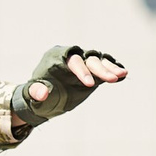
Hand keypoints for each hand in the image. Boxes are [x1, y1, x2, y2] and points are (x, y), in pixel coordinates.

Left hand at [12, 45, 126, 126]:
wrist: (43, 99)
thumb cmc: (35, 94)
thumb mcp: (33, 94)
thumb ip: (36, 91)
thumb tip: (42, 94)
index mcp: (57, 57)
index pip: (73, 61)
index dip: (82, 71)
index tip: (89, 85)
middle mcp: (72, 57)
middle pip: (90, 60)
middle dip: (101, 69)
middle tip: (112, 79)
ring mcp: (83, 64)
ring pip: (99, 62)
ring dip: (111, 68)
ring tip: (122, 74)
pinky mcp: (92, 73)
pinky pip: (104, 69)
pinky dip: (113, 70)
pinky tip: (123, 74)